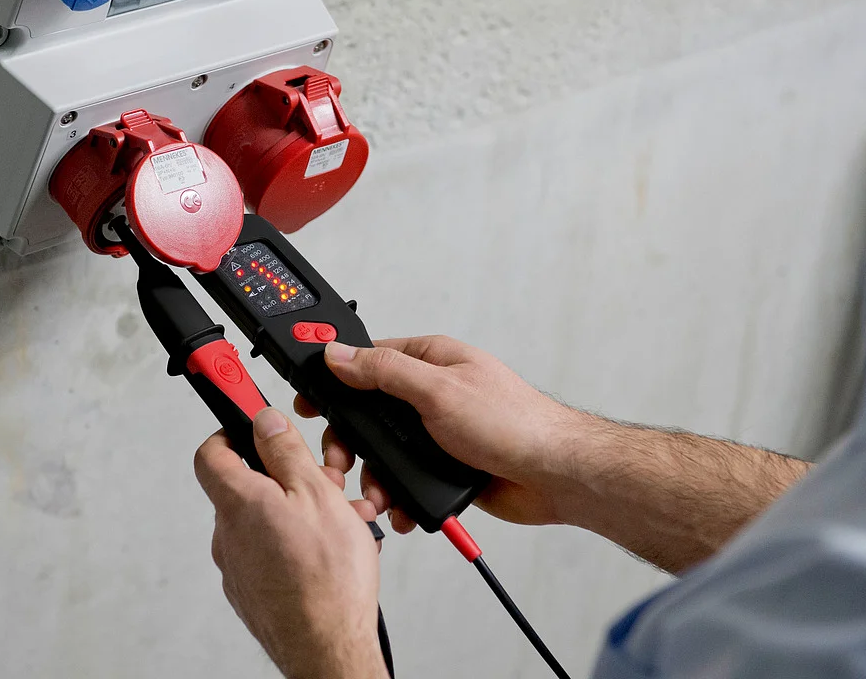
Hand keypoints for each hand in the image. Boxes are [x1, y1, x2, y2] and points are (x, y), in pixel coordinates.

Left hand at [194, 408, 389, 678]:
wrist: (329, 650)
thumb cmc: (327, 580)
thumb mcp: (316, 493)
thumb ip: (285, 451)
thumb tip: (264, 420)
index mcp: (237, 502)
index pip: (211, 452)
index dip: (231, 430)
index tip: (252, 422)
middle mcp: (228, 535)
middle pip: (248, 486)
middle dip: (288, 477)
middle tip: (325, 482)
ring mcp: (239, 567)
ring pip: (267, 521)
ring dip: (302, 513)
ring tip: (340, 525)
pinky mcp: (255, 592)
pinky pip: (273, 553)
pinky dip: (299, 544)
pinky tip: (332, 552)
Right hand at [296, 336, 579, 533]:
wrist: (556, 476)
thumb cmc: (514, 422)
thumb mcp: (438, 390)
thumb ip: (384, 372)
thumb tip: (339, 354)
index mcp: (430, 361)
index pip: (367, 361)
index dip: (334, 381)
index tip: (308, 400)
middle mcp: (432, 393)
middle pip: (369, 415)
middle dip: (350, 444)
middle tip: (338, 465)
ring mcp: (438, 432)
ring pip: (386, 453)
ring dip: (374, 478)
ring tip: (373, 499)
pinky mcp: (446, 467)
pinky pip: (407, 481)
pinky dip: (398, 497)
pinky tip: (398, 510)